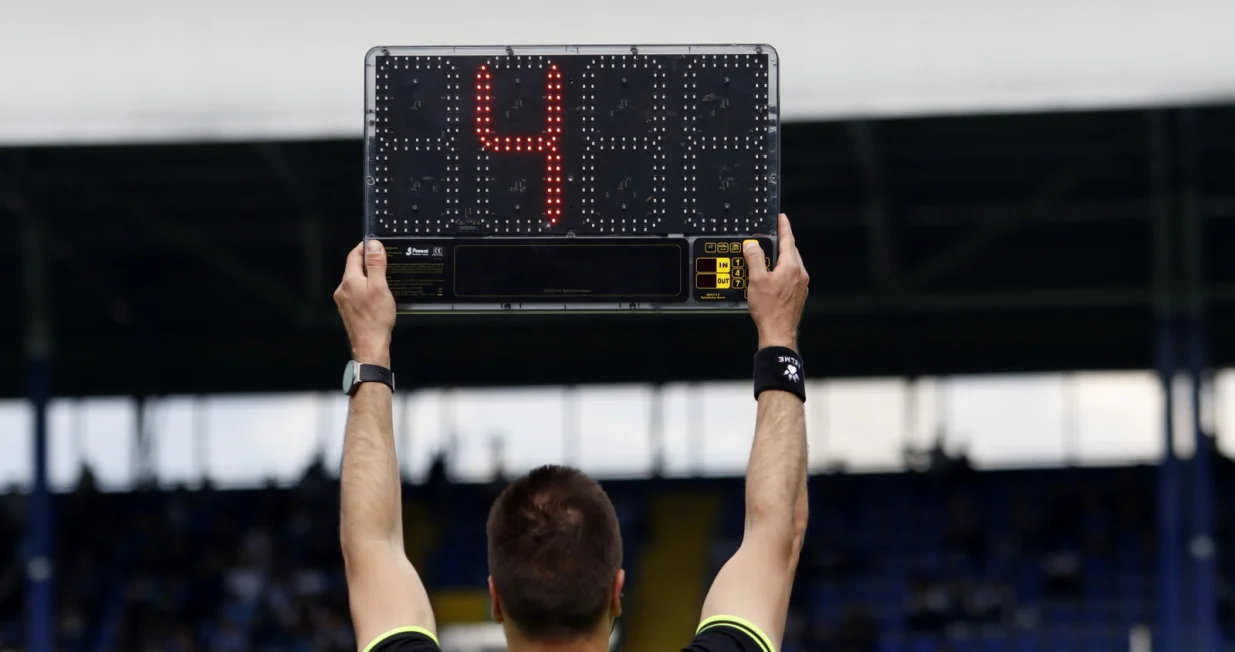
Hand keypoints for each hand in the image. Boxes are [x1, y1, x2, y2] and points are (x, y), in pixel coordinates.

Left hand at [334, 240, 395, 365]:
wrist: (370, 344)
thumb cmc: (376, 319)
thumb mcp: (380, 287)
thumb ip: (376, 265)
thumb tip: (373, 246)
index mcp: (349, 280)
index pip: (354, 255)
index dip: (364, 247)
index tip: (374, 244)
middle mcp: (343, 289)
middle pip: (353, 268)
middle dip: (366, 262)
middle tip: (381, 260)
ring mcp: (343, 301)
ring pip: (354, 281)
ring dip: (366, 276)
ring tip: (381, 278)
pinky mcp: (348, 310)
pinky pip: (355, 293)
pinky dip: (364, 289)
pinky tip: (375, 296)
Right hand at [742, 214, 808, 350]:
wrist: (778, 332)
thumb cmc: (769, 309)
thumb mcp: (756, 280)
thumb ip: (754, 258)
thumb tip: (752, 245)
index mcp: (791, 266)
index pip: (788, 240)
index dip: (784, 227)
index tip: (782, 218)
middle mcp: (800, 274)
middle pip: (790, 252)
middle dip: (780, 243)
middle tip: (769, 237)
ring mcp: (801, 285)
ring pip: (791, 264)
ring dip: (780, 259)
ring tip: (766, 259)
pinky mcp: (798, 294)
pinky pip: (791, 276)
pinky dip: (782, 272)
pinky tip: (771, 278)